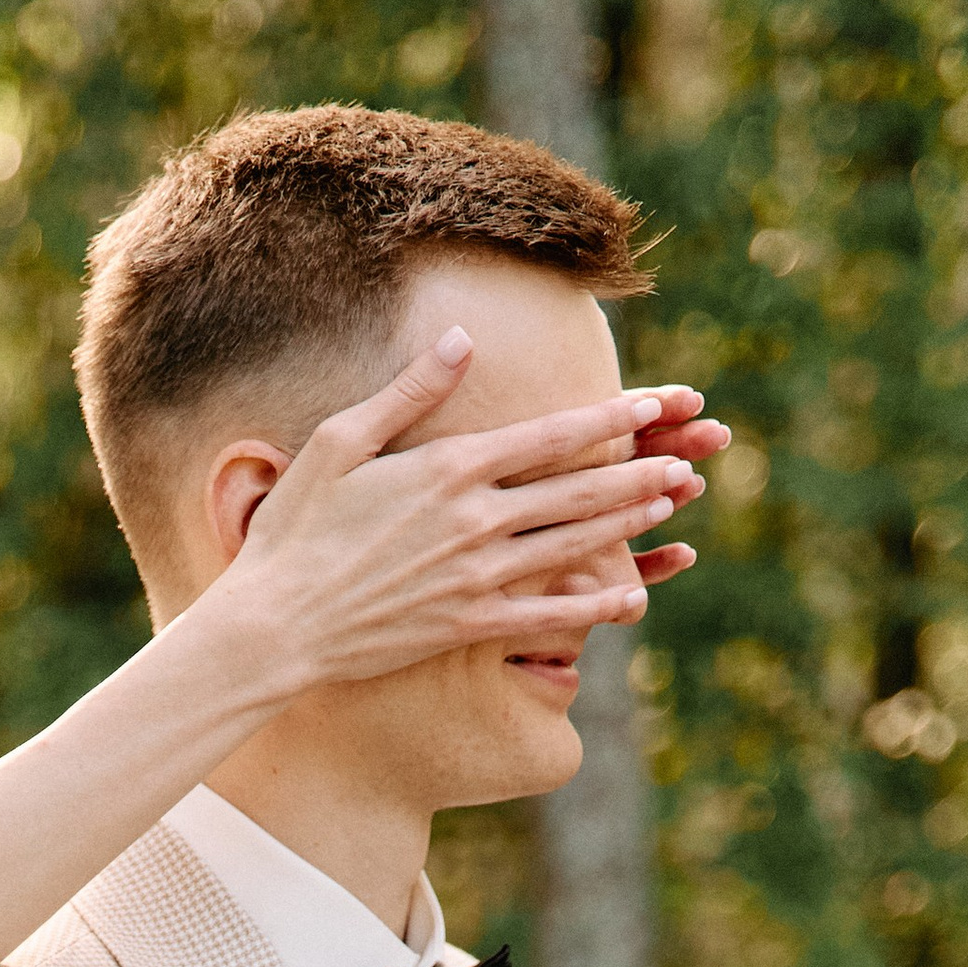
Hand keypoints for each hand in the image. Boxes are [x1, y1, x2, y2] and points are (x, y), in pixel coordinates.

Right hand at [227, 338, 723, 685]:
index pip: (550, 436)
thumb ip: (411, 392)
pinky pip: (546, 616)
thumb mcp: (341, 441)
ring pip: (573, 546)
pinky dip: (593, 607)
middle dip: (640, 471)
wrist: (275, 625)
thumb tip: (465, 341)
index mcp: (448, 468)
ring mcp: (475, 578)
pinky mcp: (466, 625)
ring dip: (630, 526)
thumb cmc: (295, 527)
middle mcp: (474, 521)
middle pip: (578, 490)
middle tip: (692, 458)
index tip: (657, 405)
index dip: (611, 420)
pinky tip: (633, 599)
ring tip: (675, 505)